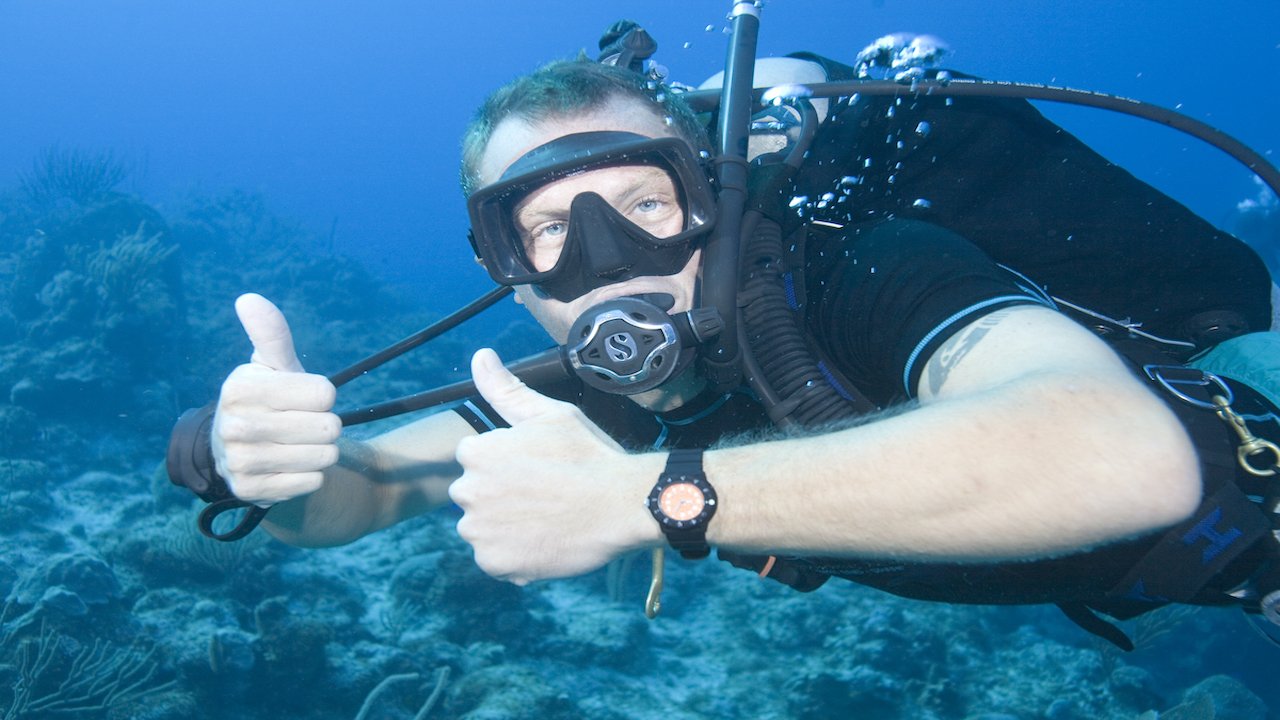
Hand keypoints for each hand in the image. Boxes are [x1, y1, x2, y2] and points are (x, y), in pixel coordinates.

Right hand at [211, 294, 340, 505]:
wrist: (238, 450)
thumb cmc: (267, 398)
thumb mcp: (270, 365)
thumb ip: (271, 333)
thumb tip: (248, 299)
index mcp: (241, 388)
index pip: (325, 394)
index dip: (322, 395)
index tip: (303, 397)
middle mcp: (235, 425)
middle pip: (328, 428)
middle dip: (325, 426)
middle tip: (302, 424)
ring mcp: (240, 462)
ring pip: (324, 457)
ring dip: (320, 452)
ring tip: (296, 444)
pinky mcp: (249, 491)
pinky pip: (312, 482)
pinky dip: (308, 476)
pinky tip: (287, 467)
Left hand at [449, 348, 660, 583]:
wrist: (622, 505)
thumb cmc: (588, 455)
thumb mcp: (549, 414)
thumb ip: (506, 389)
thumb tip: (480, 355)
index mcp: (476, 452)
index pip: (475, 459)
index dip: (507, 464)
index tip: (536, 469)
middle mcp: (468, 492)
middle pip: (475, 495)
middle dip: (500, 495)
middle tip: (543, 496)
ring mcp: (480, 531)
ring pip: (483, 529)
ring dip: (504, 528)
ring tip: (545, 520)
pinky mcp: (495, 563)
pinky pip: (495, 560)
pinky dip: (514, 556)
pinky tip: (544, 542)